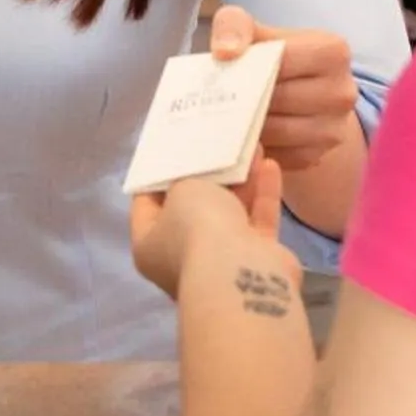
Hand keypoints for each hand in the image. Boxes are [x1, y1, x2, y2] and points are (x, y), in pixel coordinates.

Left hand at [131, 159, 283, 300]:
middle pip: (192, 209)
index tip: (171, 148)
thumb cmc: (195, 228)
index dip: (157, 175)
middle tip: (215, 143)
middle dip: (207, 175)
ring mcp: (220, 261)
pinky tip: (268, 164)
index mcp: (149, 245)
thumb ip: (189, 178)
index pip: (146, 204)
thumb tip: (199, 180)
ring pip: (229, 213)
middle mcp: (181, 256)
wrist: (240, 272)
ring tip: (249, 146)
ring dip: (240, 180)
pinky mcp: (255, 260)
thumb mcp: (182, 189)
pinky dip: (262, 194)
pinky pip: (257, 221)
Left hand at [213, 6, 358, 175]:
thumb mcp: (252, 30)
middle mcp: (342, 93)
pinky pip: (276, 157)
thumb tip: (226, 51)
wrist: (293, 91)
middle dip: (244, 99)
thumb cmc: (270, 57)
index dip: (247, 66)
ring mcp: (333, 130)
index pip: (281, 61)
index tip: (222, 68)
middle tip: (219, 96)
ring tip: (227, 115)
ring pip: (276, 132)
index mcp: (333, 52)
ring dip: (246, 127)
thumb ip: (234, 25)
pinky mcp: (316, 157)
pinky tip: (241, 136)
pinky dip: (255, 150)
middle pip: (278, 100)